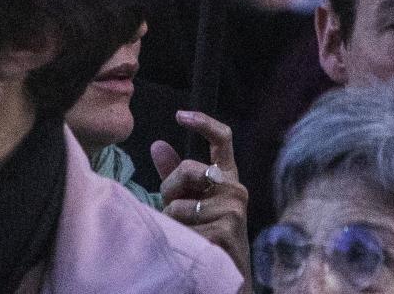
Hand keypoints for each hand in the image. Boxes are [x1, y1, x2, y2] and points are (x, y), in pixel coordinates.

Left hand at [151, 110, 248, 279]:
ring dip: (171, 221)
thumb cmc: (208, 236)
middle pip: (189, 168)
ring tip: (184, 234)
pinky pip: (182, 227)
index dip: (203, 122)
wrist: (228, 279)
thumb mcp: (192, 202)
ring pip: (179, 204)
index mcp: (228, 178)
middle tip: (169, 209)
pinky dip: (177, 238)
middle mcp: (236, 190)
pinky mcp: (225, 232)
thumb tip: (157, 144)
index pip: (223, 139)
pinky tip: (189, 248)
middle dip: (168, 188)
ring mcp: (233, 211)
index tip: (180, 115)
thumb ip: (176, 175)